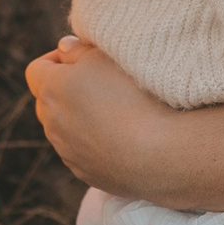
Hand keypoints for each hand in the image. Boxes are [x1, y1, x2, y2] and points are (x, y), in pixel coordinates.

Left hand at [25, 37, 223, 209]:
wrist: (179, 156)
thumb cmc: (158, 92)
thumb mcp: (124, 53)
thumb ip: (91, 45)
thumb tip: (68, 45)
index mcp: (58, 86)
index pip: (43, 66)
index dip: (69, 59)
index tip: (100, 57)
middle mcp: (57, 124)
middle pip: (51, 98)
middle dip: (74, 88)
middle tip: (116, 81)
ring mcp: (76, 156)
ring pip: (68, 129)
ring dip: (88, 118)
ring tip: (129, 109)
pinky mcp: (99, 179)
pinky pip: (89, 154)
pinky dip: (102, 144)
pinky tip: (134, 138)